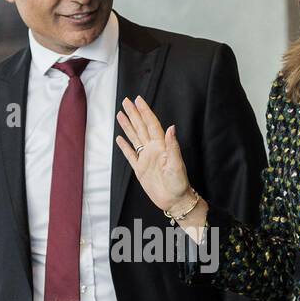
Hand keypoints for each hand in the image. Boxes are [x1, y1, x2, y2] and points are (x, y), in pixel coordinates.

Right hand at [115, 96, 193, 213]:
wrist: (174, 200)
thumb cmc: (179, 184)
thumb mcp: (177, 164)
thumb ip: (173, 146)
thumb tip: (171, 128)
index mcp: (161, 146)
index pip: (151, 124)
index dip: (145, 112)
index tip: (138, 100)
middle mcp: (153, 149)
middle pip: (141, 127)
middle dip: (133, 114)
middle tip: (126, 101)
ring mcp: (145, 158)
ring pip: (134, 138)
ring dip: (128, 126)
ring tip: (121, 114)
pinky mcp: (140, 169)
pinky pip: (130, 155)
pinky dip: (125, 146)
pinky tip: (120, 138)